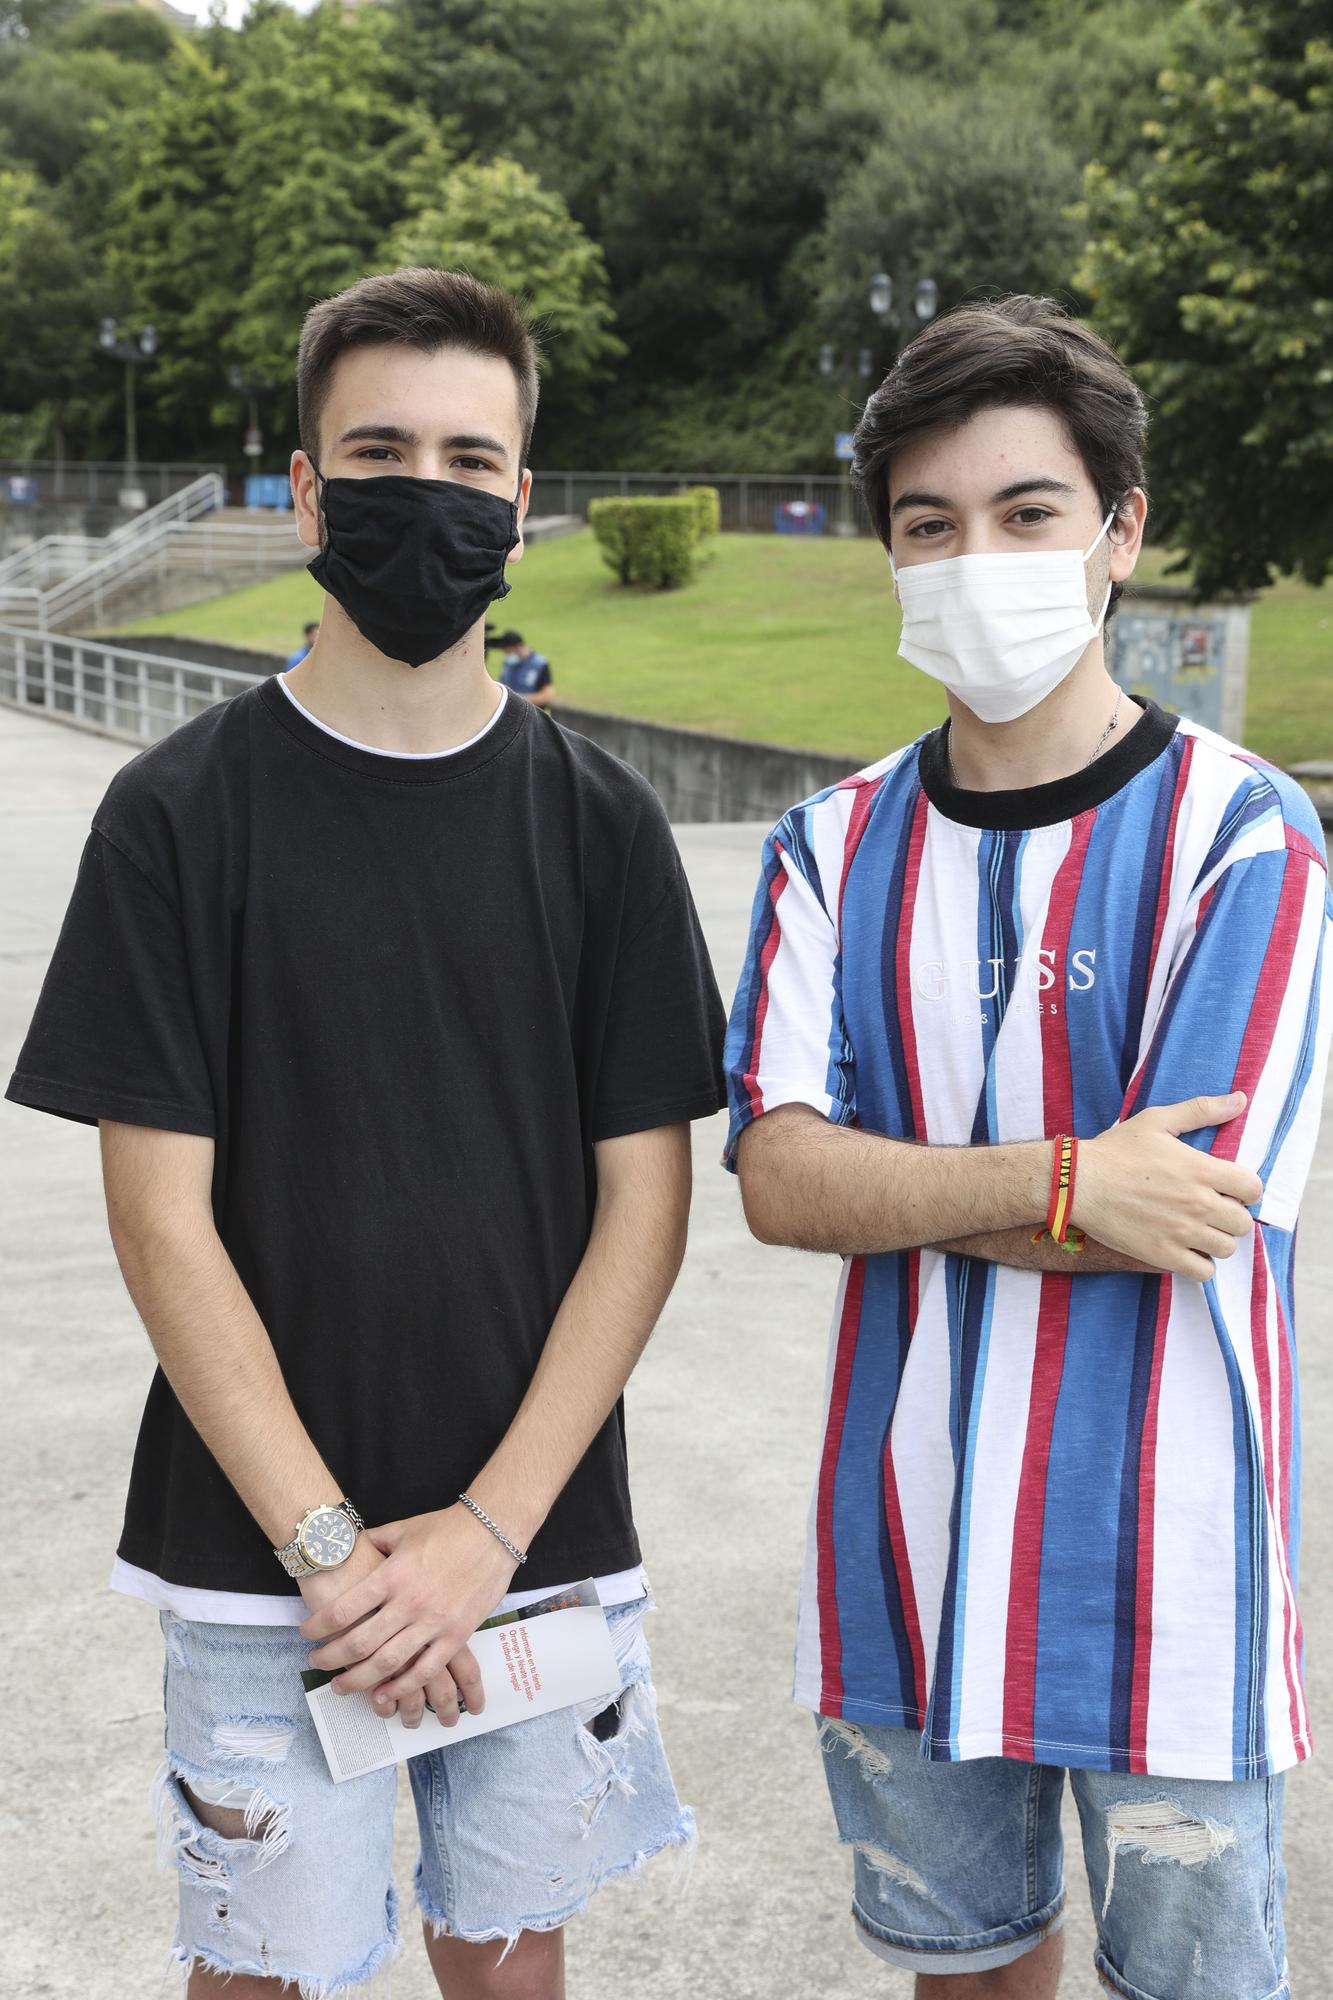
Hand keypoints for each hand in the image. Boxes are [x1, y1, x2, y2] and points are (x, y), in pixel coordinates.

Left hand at [299, 1503, 517, 1727]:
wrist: (492, 1532)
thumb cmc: (446, 1528)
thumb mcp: (403, 1530)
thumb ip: (375, 1543)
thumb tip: (351, 1547)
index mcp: (391, 1575)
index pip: (344, 1609)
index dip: (318, 1625)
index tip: (306, 1633)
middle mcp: (408, 1602)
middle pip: (360, 1642)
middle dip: (331, 1658)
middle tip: (316, 1663)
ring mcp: (433, 1621)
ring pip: (389, 1663)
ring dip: (359, 1680)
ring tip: (340, 1687)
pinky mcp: (457, 1635)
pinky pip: (426, 1669)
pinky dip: (403, 1687)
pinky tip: (384, 1697)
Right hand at [1073, 1092, 1263, 1281]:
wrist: (1078, 1183)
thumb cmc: (1116, 1150)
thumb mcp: (1158, 1120)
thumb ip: (1202, 1110)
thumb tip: (1239, 1099)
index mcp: (1201, 1170)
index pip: (1253, 1188)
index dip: (1244, 1189)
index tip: (1227, 1188)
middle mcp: (1198, 1203)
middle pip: (1242, 1223)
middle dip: (1230, 1216)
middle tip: (1209, 1210)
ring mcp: (1181, 1232)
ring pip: (1226, 1248)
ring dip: (1216, 1240)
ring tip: (1198, 1230)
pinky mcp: (1163, 1255)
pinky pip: (1204, 1272)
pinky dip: (1200, 1264)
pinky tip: (1186, 1249)